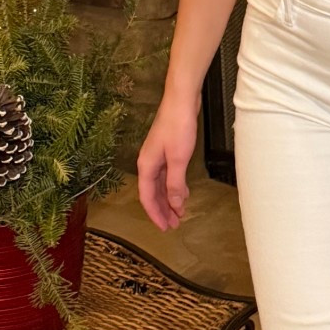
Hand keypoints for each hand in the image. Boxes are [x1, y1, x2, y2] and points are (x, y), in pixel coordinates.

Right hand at [137, 94, 198, 231]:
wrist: (181, 100)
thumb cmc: (178, 126)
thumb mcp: (178, 159)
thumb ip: (175, 183)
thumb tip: (173, 204)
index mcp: (146, 166)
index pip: (147, 197)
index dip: (155, 214)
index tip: (165, 228)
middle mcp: (148, 163)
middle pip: (152, 193)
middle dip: (162, 210)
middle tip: (174, 226)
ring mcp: (157, 156)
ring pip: (160, 185)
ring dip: (169, 200)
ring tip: (179, 214)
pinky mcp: (167, 151)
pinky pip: (167, 176)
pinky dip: (174, 187)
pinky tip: (183, 194)